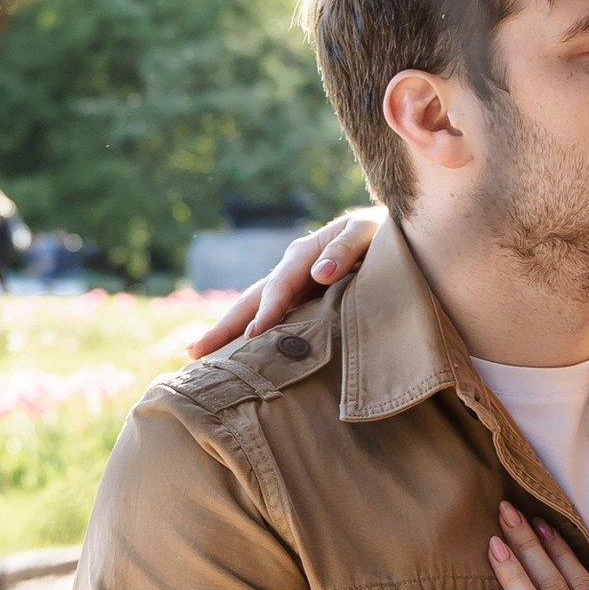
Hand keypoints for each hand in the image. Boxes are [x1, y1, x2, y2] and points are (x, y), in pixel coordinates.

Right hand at [183, 209, 379, 355]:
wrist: (394, 236)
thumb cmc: (384, 234)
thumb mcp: (367, 232)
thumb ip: (346, 248)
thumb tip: (320, 272)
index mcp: (304, 254)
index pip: (279, 287)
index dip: (266, 311)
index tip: (251, 336)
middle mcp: (291, 271)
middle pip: (251, 300)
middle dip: (224, 326)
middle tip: (194, 352)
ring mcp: (293, 288)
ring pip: (254, 311)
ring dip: (228, 333)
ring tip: (200, 357)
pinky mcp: (303, 303)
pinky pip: (274, 321)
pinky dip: (251, 336)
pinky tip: (237, 356)